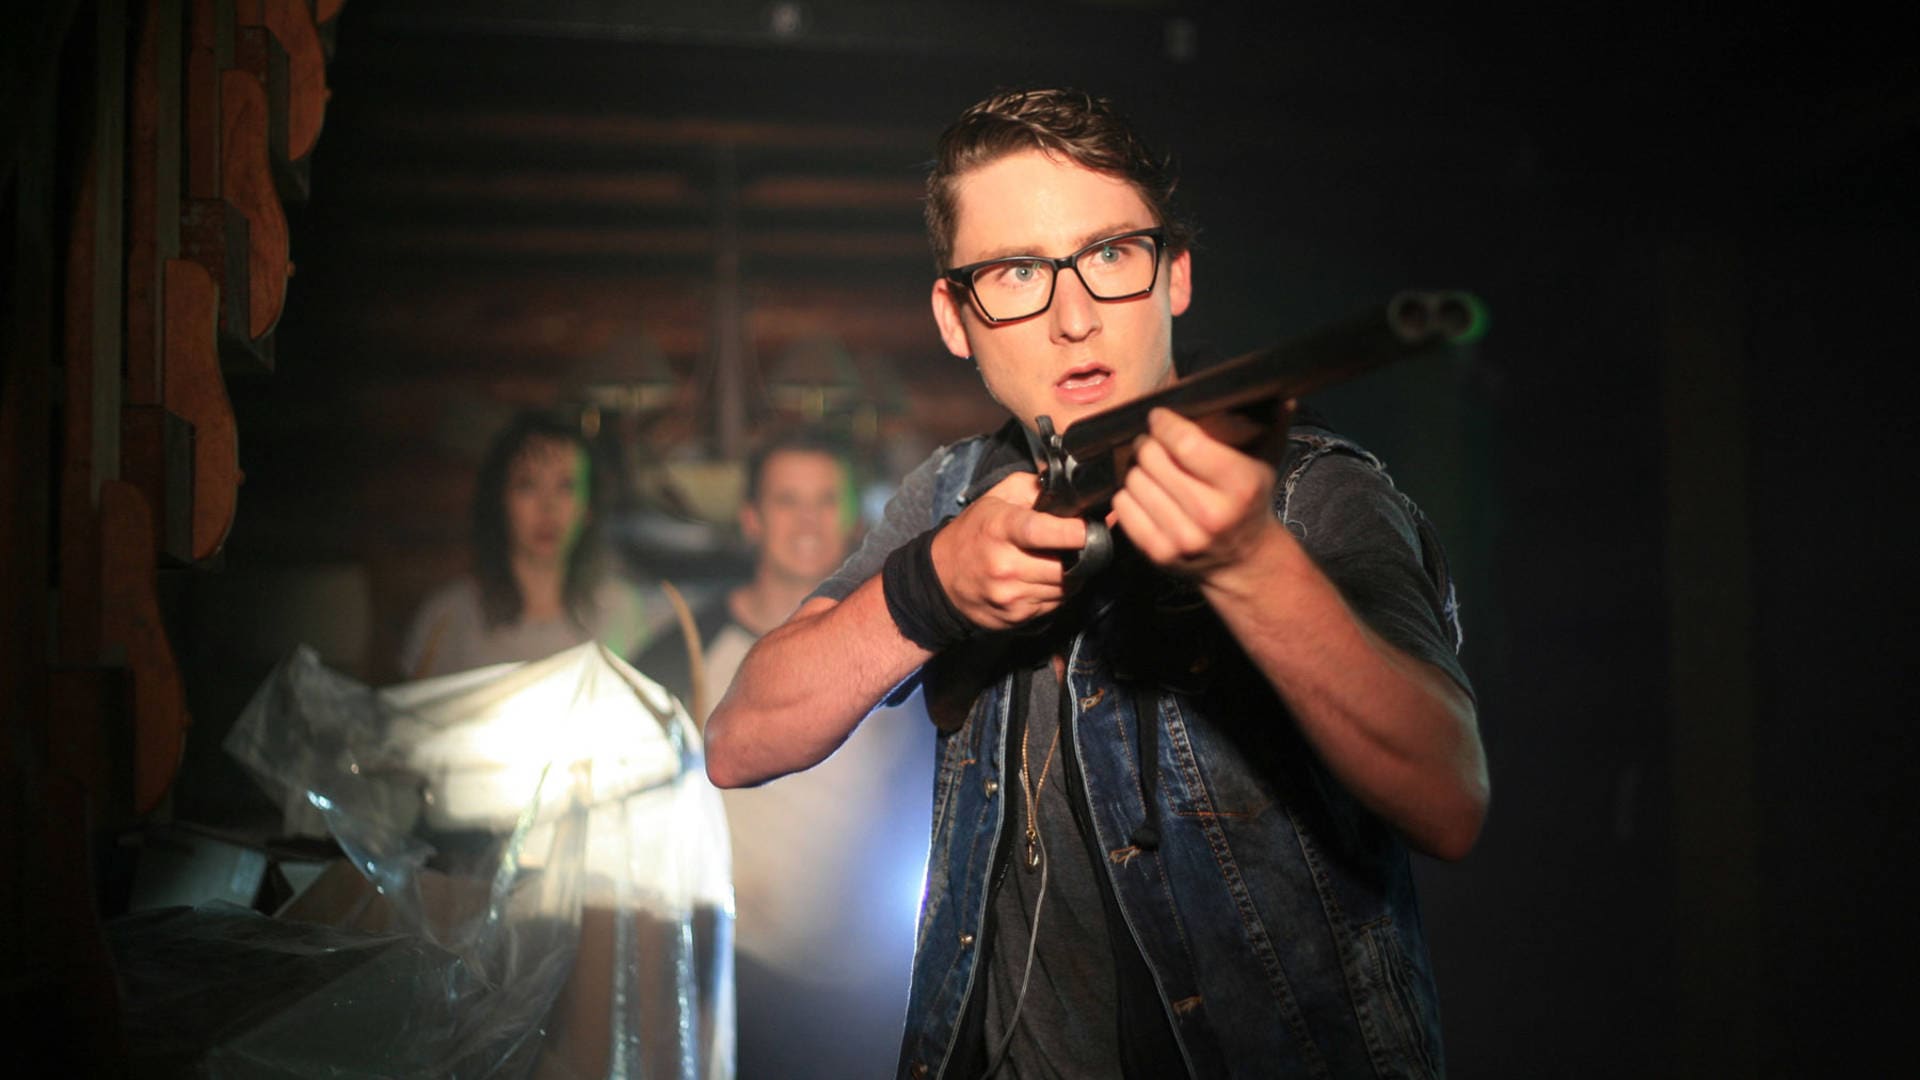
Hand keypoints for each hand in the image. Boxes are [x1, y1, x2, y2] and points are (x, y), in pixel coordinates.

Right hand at [930, 472, 1087, 630]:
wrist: (941, 579)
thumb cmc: (972, 534)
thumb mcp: (995, 499)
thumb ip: (1032, 488)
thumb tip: (1070, 490)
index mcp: (1000, 529)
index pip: (1040, 532)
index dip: (1073, 532)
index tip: (1092, 527)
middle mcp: (1004, 565)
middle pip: (1063, 566)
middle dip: (1081, 555)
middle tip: (1081, 544)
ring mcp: (1010, 595)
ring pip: (1065, 588)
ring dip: (1073, 575)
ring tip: (1061, 560)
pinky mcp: (1016, 617)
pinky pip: (1055, 604)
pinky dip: (1058, 592)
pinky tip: (1045, 578)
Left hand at [1111, 406, 1285, 578]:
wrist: (1244, 559)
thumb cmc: (1250, 499)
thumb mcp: (1265, 461)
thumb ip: (1272, 424)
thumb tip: (1280, 394)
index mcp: (1241, 486)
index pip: (1186, 443)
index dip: (1165, 423)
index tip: (1159, 417)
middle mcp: (1212, 515)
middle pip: (1154, 459)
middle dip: (1148, 443)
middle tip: (1153, 441)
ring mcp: (1184, 538)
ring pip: (1135, 482)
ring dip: (1138, 468)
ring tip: (1152, 467)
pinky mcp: (1159, 554)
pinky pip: (1123, 508)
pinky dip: (1128, 494)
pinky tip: (1146, 492)